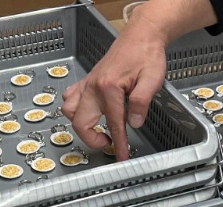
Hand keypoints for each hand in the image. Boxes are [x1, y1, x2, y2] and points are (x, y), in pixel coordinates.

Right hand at [62, 10, 166, 160]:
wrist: (140, 35)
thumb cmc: (147, 54)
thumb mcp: (152, 79)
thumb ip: (141, 102)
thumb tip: (134, 123)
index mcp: (109, 88)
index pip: (113, 124)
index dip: (119, 144)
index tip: (123, 156)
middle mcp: (94, 86)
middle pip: (81, 122)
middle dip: (92, 139)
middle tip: (110, 143)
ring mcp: (88, 83)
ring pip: (70, 110)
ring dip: (81, 124)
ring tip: (98, 129)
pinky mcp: (88, 81)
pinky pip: (71, 97)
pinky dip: (75, 109)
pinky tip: (90, 112)